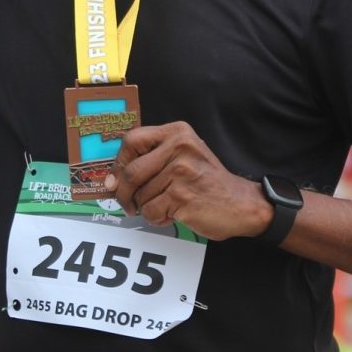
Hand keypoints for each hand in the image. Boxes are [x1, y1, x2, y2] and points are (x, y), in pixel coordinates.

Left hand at [104, 121, 268, 240]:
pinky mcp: (182, 195)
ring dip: (147, 207)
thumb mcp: (183, 155)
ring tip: (166, 205)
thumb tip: (111, 179)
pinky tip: (173, 214)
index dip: (119, 162)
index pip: (132, 140)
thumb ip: (151, 159)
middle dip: (123, 193)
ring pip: (140, 195)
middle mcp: (179, 147)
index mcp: (177, 132)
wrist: (241, 203)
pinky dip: (157, 218)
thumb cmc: (207, 181)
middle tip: (128, 204)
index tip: (115, 178)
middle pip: (131, 172)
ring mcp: (181, 171)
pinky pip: (151, 211)